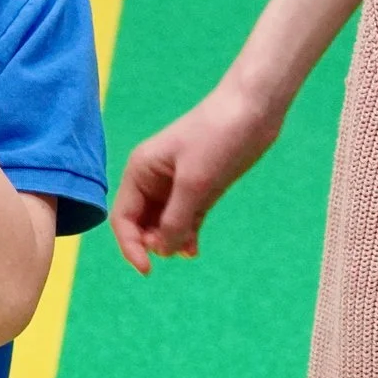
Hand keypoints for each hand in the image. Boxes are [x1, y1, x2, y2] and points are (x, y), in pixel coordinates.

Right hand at [109, 80, 282, 272]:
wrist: (254, 109)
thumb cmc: (217, 138)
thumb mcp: (194, 183)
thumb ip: (175, 219)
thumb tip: (161, 251)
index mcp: (141, 171)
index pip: (123, 218)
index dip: (130, 245)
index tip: (148, 269)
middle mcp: (153, 179)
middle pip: (141, 223)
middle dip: (153, 242)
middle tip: (177, 249)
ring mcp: (177, 184)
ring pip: (164, 224)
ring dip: (172, 241)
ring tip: (190, 249)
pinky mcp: (201, 187)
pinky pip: (185, 218)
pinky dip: (187, 234)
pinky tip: (195, 248)